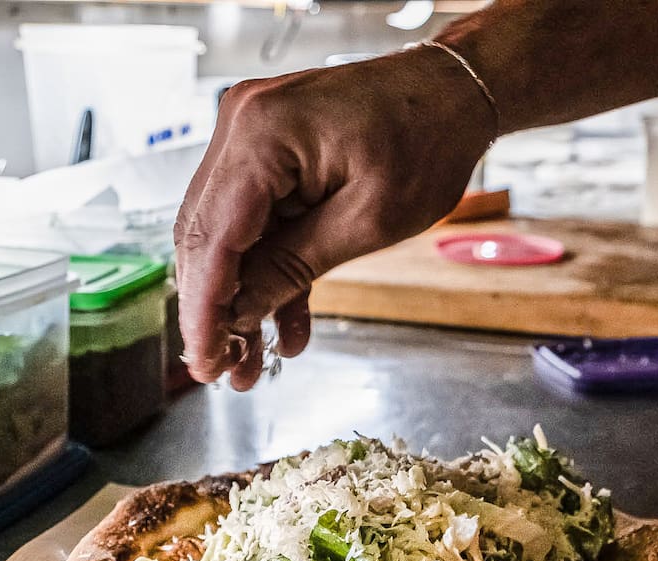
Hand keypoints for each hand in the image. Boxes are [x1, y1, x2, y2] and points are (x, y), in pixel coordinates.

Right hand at [174, 47, 493, 389]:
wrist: (454, 93)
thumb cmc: (427, 140)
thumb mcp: (367, 221)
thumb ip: (293, 267)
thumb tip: (238, 313)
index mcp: (261, 136)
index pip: (212, 238)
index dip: (204, 310)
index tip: (204, 361)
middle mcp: (242, 128)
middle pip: (207, 237)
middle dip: (216, 311)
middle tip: (224, 370)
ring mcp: (252, 138)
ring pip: (228, 236)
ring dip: (241, 298)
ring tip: (252, 361)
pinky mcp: (270, 153)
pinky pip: (258, 221)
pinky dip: (270, 269)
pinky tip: (284, 323)